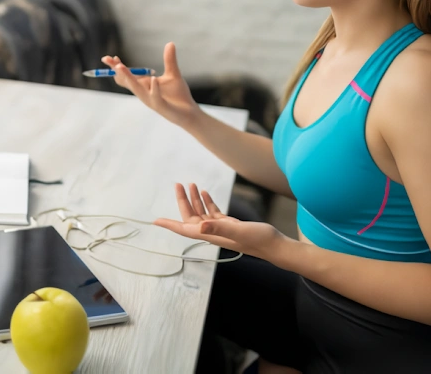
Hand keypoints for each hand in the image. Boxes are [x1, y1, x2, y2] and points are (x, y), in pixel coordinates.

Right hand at [101, 42, 198, 126]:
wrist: (189, 113)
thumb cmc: (179, 96)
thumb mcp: (173, 74)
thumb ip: (169, 60)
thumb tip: (170, 43)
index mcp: (144, 85)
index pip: (127, 75)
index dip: (118, 66)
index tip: (112, 57)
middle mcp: (143, 92)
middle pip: (126, 80)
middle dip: (116, 69)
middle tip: (107, 59)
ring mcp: (150, 100)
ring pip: (136, 88)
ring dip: (128, 77)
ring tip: (120, 66)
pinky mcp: (161, 106)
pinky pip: (155, 96)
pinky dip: (154, 88)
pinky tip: (154, 78)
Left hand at [154, 183, 286, 261]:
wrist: (275, 246)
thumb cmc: (259, 240)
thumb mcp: (238, 232)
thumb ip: (218, 228)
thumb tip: (199, 226)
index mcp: (210, 235)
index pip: (184, 229)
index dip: (169, 224)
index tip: (155, 221)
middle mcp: (212, 233)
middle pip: (190, 217)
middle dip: (183, 201)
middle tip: (178, 184)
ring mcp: (220, 229)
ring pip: (201, 213)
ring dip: (195, 199)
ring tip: (191, 184)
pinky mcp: (229, 225)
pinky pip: (213, 213)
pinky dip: (208, 202)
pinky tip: (206, 193)